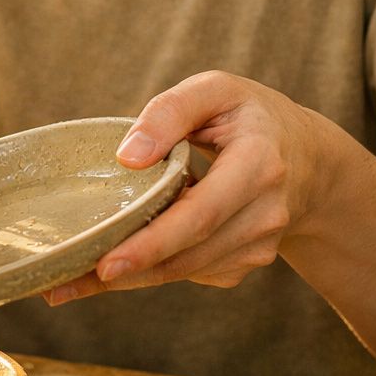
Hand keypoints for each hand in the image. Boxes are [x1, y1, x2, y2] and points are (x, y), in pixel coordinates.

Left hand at [42, 71, 337, 304]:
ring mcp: (259, 245)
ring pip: (185, 271)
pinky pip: (190, 272)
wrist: (309, 159)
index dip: (153, 242)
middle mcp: (264, 213)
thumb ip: (171, 110)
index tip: (106, 262)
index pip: (201, 213)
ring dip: (128, 279)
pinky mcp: (246, 262)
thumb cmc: (249, 116)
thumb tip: (127, 156)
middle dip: (127, 271)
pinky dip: (150, 271)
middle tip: (66, 285)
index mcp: (259, 165)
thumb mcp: (216, 90)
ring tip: (69, 281)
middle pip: (188, 254)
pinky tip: (116, 261)